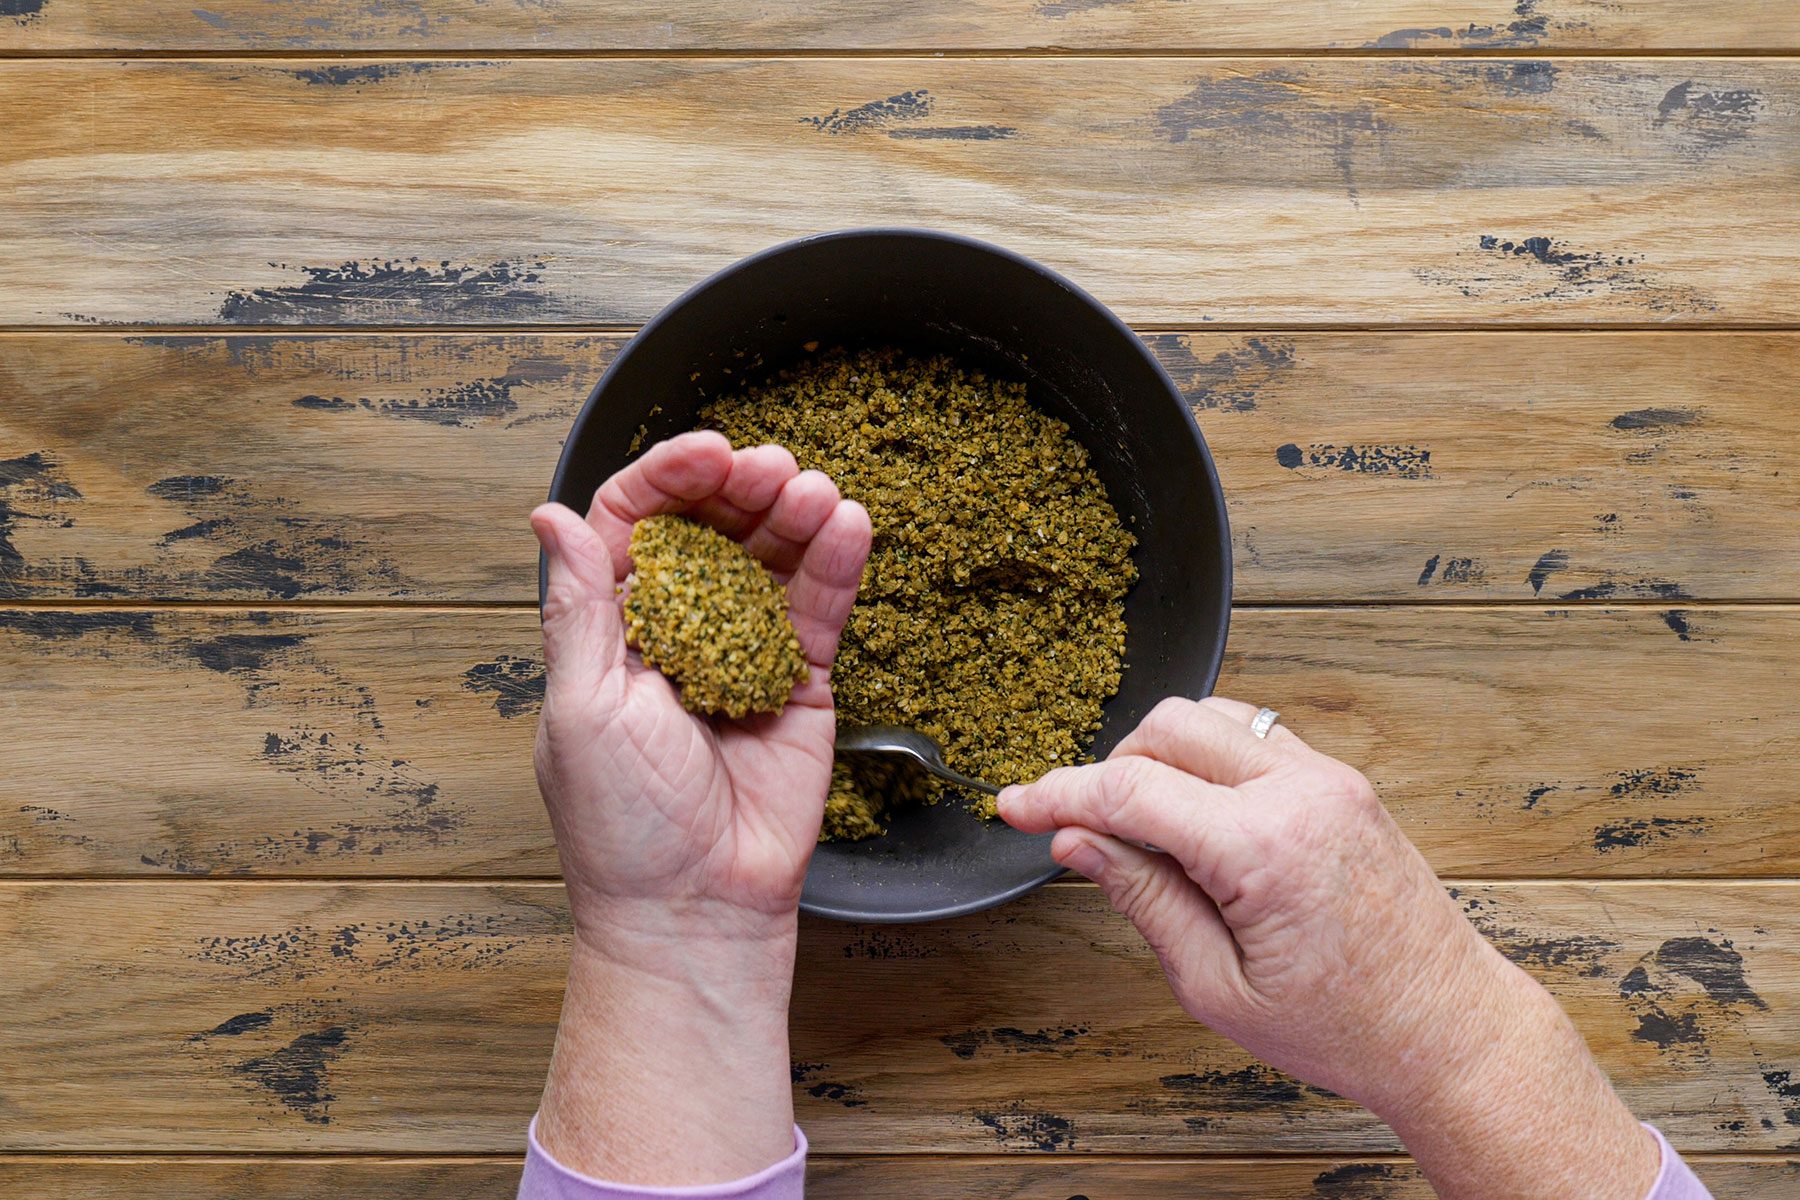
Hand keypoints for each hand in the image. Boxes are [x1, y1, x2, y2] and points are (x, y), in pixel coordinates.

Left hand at [528, 431, 869, 1184]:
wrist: (696, 910)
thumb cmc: (621, 824)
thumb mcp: (583, 708)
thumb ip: (578, 606)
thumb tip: (547, 512)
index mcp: (613, 626)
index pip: (637, 523)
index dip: (670, 478)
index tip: (710, 451)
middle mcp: (679, 627)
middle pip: (712, 527)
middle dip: (742, 489)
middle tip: (771, 470)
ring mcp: (743, 649)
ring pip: (771, 558)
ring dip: (793, 514)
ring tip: (814, 492)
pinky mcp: (799, 682)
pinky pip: (818, 609)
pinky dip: (836, 563)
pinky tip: (848, 524)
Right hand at [997, 696, 1659, 1199]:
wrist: (1449, 1029)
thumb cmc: (1345, 1027)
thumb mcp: (1216, 985)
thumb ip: (1141, 897)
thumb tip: (1077, 842)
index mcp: (1265, 847)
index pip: (1130, 791)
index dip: (1057, 793)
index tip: (1013, 805)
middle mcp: (1301, 792)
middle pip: (1165, 728)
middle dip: (1110, 770)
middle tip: (1087, 832)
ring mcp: (1329, 778)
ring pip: (1209, 716)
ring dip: (1159, 757)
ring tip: (1147, 830)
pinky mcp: (1342, 781)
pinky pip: (1252, 734)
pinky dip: (1207, 758)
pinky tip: (1197, 818)